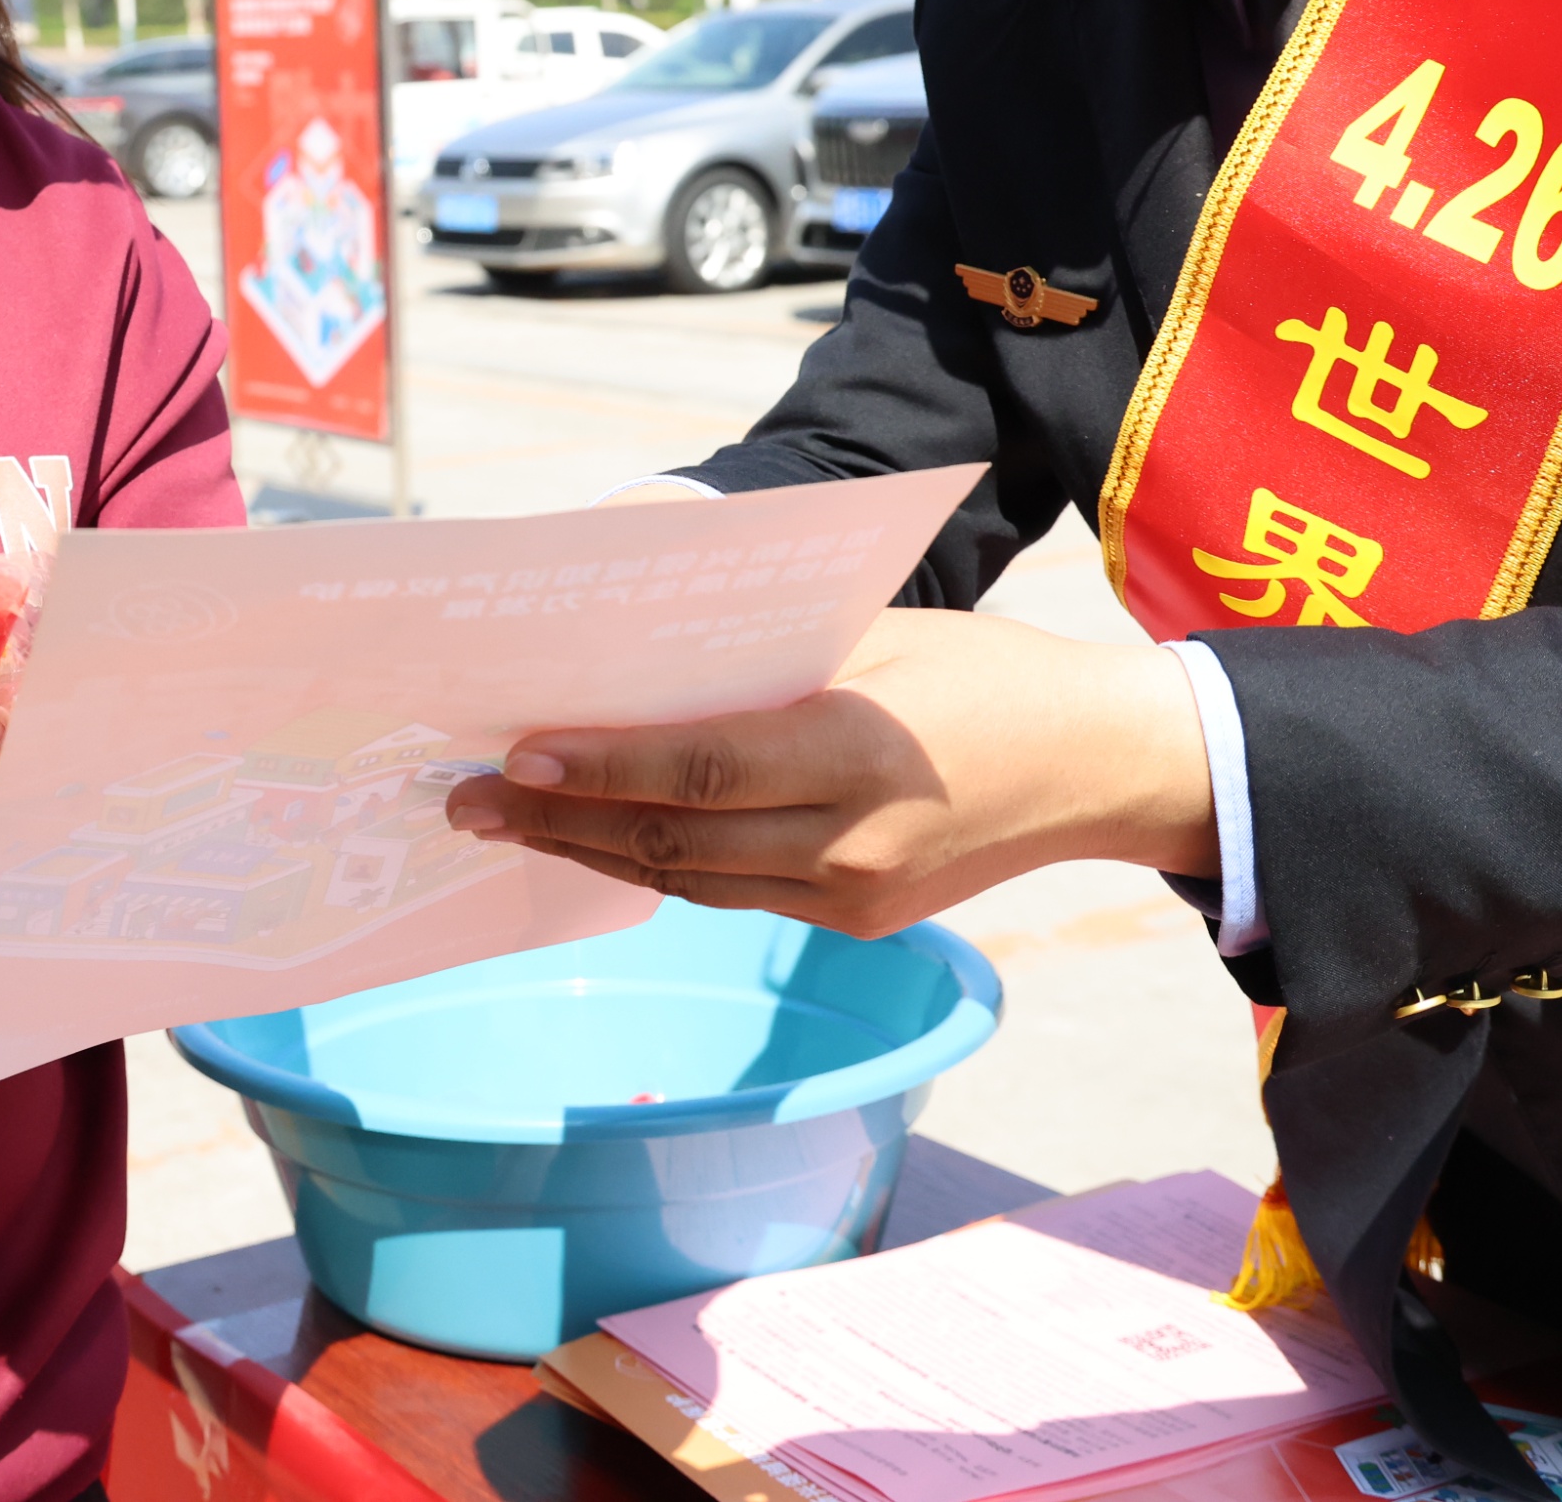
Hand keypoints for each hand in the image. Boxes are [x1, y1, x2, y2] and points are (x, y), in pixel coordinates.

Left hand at [444, 605, 1218, 935]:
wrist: (1095, 768)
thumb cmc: (983, 674)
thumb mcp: (880, 637)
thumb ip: (767, 661)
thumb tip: (638, 661)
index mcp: (856, 752)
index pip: (699, 770)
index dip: (601, 769)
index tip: (516, 754)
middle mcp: (848, 843)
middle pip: (675, 843)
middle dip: (561, 823)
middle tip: (467, 801)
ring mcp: (851, 897)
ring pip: (693, 883)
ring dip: (595, 854)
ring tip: (510, 825)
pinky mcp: (855, 923)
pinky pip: (736, 896)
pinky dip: (664, 869)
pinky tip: (605, 841)